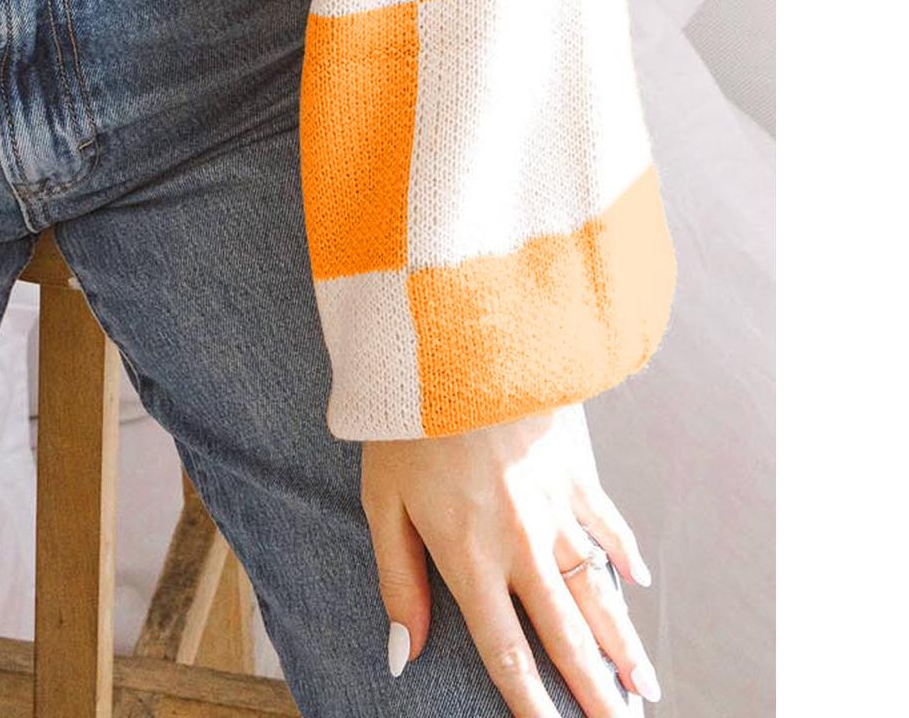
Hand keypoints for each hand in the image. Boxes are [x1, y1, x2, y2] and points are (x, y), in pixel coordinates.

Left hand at [361, 401, 660, 716]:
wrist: (455, 347)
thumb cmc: (405, 424)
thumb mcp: (382, 502)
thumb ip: (398, 580)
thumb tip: (404, 653)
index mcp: (470, 559)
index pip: (506, 654)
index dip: (531, 705)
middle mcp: (522, 545)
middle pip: (567, 637)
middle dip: (597, 694)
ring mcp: (555, 508)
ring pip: (598, 591)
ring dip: (624, 643)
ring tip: (646, 685)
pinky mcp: (575, 469)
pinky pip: (608, 522)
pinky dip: (625, 554)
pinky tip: (639, 582)